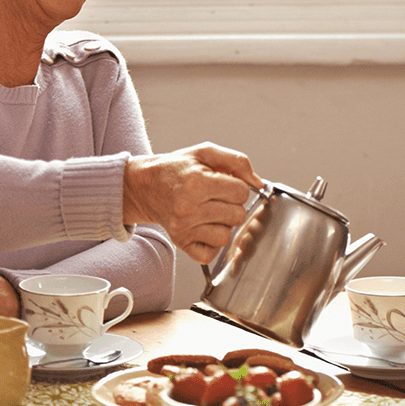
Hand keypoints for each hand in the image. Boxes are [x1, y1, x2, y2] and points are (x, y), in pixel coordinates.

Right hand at [123, 142, 264, 263]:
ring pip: (226, 236)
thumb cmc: (177, 168)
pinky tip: (204, 227)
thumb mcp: (205, 152)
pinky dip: (211, 243)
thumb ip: (237, 162)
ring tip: (209, 212)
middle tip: (217, 197)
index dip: (238, 187)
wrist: (145, 185)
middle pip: (237, 215)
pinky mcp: (180, 242)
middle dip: (232, 205)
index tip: (225, 184)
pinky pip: (210, 253)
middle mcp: (189, 207)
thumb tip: (259, 183)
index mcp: (197, 182)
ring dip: (223, 224)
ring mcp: (184, 228)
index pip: (241, 192)